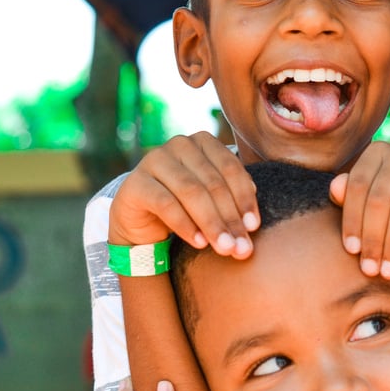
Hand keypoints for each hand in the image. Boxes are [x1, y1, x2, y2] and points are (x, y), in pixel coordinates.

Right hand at [108, 132, 258, 258]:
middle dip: (230, 218)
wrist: (142, 219)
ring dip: (212, 224)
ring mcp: (154, 160)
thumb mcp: (212, 200)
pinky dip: (186, 226)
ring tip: (225, 248)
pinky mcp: (136, 183)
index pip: (230, 168)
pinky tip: (200, 243)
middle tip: (242, 247)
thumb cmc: (186, 207)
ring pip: (191, 193)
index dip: (244, 199)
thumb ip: (233, 203)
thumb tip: (251, 225)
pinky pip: (166, 204)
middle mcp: (179, 145)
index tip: (253, 227)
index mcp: (203, 142)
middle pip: (212, 183)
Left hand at [329, 141, 389, 278]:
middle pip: (379, 198)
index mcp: (377, 152)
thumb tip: (335, 187)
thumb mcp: (367, 208)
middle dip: (373, 237)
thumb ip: (348, 197)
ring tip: (386, 269)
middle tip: (369, 268)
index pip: (358, 185)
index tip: (351, 250)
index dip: (352, 220)